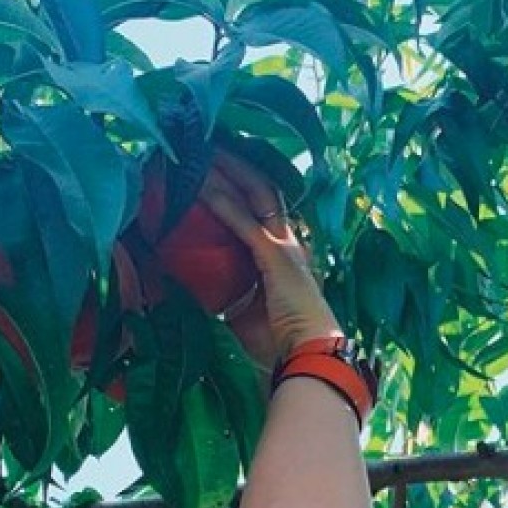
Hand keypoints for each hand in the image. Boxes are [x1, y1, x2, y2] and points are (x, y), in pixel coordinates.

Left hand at [201, 150, 342, 373]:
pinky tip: (198, 185)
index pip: (263, 208)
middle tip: (206, 146)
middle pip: (262, 190)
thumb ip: (228, 299)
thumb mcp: (247, 315)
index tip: (216, 169)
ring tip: (197, 153)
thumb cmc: (281, 348)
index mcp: (287, 256)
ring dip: (225, 173)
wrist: (311, 361)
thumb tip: (196, 296)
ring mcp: (285, 247)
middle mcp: (290, 243)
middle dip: (235, 165)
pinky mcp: (276, 257)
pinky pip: (242, 221)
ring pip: (253, 195)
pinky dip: (220, 202)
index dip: (241, 186)